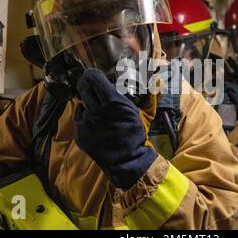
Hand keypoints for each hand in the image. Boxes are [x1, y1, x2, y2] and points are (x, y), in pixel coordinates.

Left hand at [74, 69, 156, 188]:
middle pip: (83, 88)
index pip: (93, 78)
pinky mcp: (79, 134)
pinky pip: (79, 119)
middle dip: (88, 87)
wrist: (127, 161)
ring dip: (89, 105)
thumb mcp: (144, 114)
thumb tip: (158, 80)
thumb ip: (148, 95)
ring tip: (101, 114)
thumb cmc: (136, 135)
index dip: (93, 75)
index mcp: (113, 103)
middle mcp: (96, 111)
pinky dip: (85, 119)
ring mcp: (85, 124)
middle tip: (95, 90)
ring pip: (82, 104)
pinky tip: (97, 125)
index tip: (97, 77)